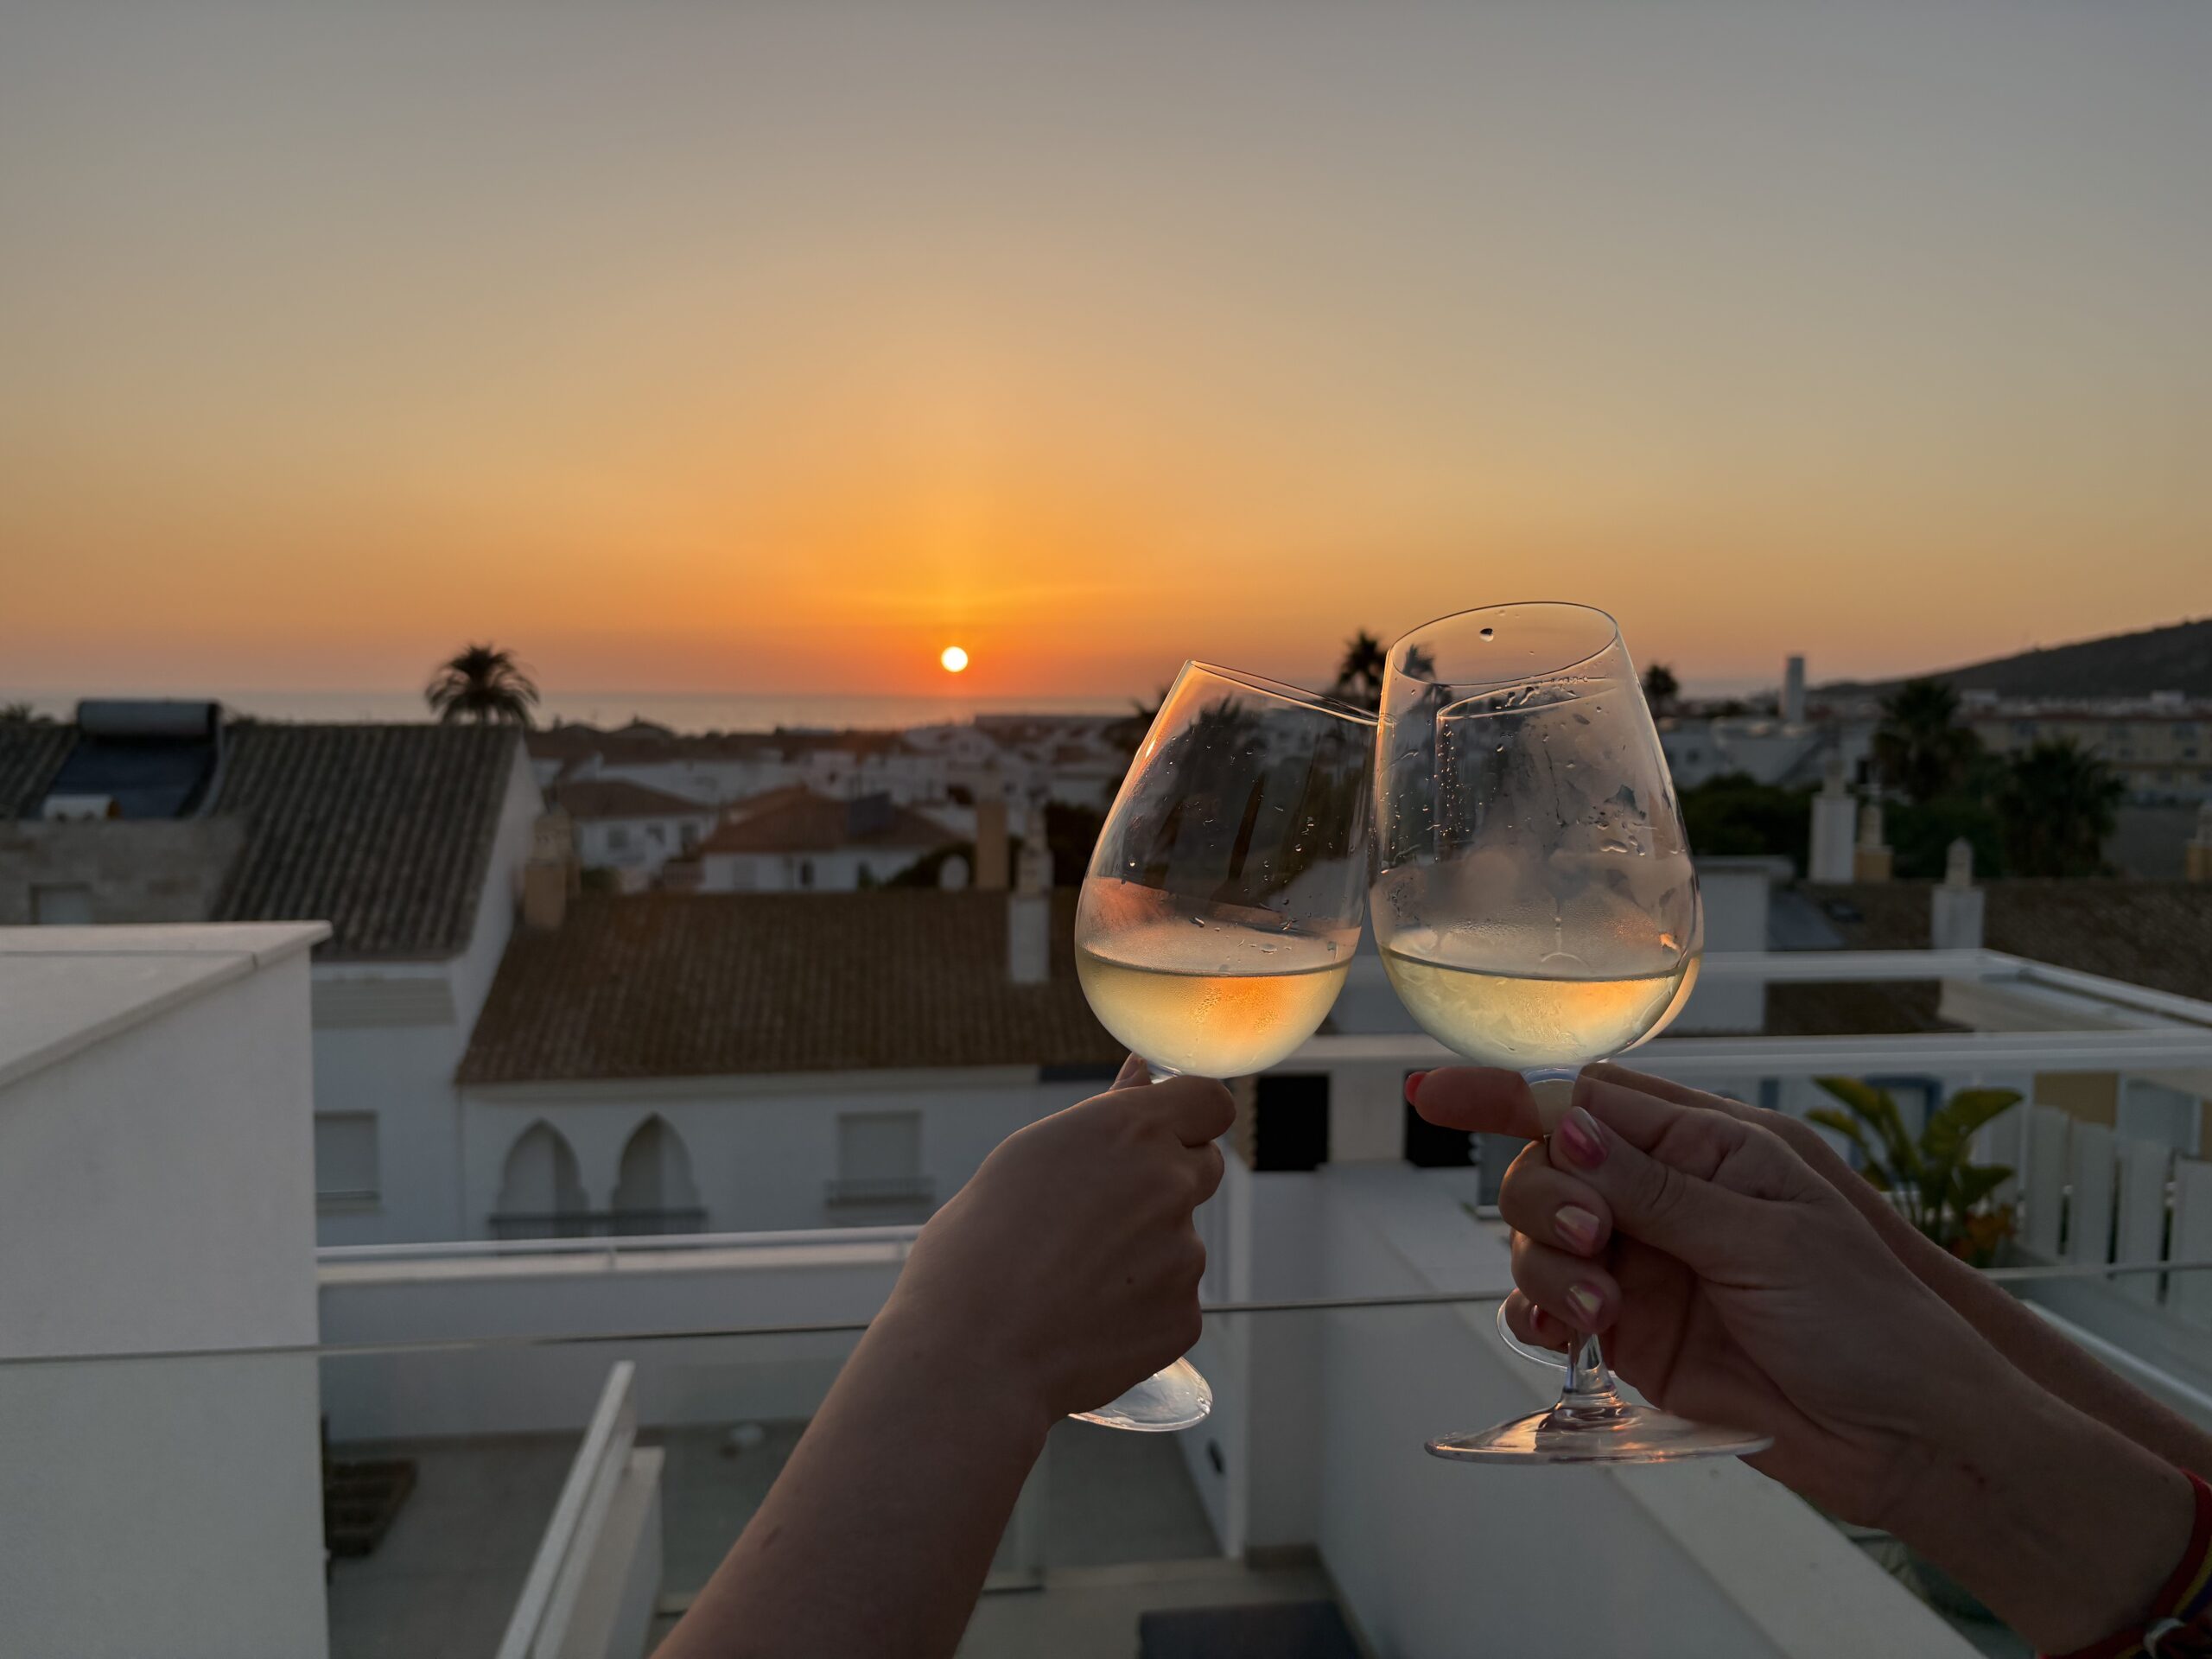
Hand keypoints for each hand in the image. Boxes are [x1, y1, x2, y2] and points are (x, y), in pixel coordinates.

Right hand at [883, 1054, 1231, 1424]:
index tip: (1164, 1134)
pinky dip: (1141, 1309)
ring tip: (1070, 1281)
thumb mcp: (1026, 1160)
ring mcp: (1184, 1254)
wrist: (970, 1357)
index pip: (1210, 1101)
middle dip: (1168, 1180)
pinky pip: (1174, 1301)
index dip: (1190, 1117)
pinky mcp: (1186, 1317)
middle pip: (1204, 1167)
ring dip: (1146, 1252)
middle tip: (1100, 1216)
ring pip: (1182, 1240)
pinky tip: (1084, 1321)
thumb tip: (1141, 1076)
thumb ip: (1100, 1118)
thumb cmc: (975, 1250)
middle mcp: (1168, 1184)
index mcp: (1127, 1130)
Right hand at [1413, 1063, 2008, 1528]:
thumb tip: (1571, 1129)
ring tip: (1604, 1312)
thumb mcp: (1768, 1234)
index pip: (1587, 1098)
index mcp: (1706, 1146)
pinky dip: (1538, 1314)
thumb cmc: (1870, 1320)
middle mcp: (1662, 1198)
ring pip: (1538, 1239)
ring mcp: (1642, 1265)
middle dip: (1545, 1197)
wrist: (1906, 1436)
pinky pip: (1549, 1309)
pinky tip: (1565, 1333)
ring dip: (1547, 1266)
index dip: (1507, 1092)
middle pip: (1548, 1166)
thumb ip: (1657, 1187)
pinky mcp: (1631, 1334)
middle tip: (1594, 1240)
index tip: (1433, 1094)